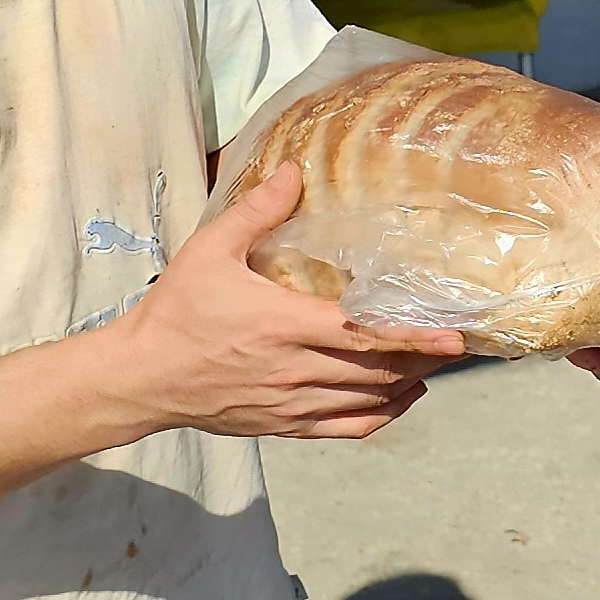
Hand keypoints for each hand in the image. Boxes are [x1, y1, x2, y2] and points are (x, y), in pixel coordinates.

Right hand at [104, 165, 467, 438]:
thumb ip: (256, 211)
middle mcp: (296, 370)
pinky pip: (348, 428)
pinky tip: (404, 396)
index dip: (415, 337)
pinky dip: (384, 415)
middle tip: (459, 339)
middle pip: (379, 371)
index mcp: (284, 325)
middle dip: (424, 356)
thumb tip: (294, 171)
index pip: (365, 335)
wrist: (141, 377)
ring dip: (409, 381)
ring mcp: (292, 404)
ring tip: (437, 359)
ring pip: (369, 400)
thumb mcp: (209, 249)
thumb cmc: (176, 310)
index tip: (455, 335)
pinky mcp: (284, 425)